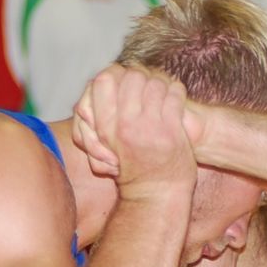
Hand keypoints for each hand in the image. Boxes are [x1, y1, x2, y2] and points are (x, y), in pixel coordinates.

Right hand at [72, 65, 195, 198]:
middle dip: (142, 76)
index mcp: (108, 127)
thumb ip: (97, 121)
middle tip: (147, 83)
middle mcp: (127, 125)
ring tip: (163, 90)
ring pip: (155, 83)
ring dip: (161, 83)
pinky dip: (177, 91)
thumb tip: (89, 95)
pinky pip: (175, 94)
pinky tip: (175, 97)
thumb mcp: (106, 146)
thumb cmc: (131, 168)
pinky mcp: (172, 129)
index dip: (116, 74)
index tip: (125, 81)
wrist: (157, 193)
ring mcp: (151, 126)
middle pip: (132, 76)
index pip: (104, 80)